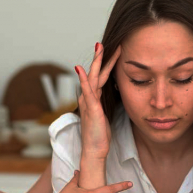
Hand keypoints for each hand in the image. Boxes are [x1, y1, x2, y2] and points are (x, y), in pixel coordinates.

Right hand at [74, 43, 121, 160]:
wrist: (94, 150)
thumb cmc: (99, 136)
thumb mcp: (104, 116)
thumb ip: (102, 105)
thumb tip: (106, 98)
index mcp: (94, 99)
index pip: (101, 78)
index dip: (106, 65)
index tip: (112, 52)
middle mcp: (89, 98)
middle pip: (95, 73)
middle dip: (100, 58)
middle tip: (102, 42)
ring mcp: (88, 102)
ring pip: (92, 78)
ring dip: (96, 62)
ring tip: (99, 48)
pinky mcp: (91, 109)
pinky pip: (87, 91)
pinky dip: (84, 79)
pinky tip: (81, 69)